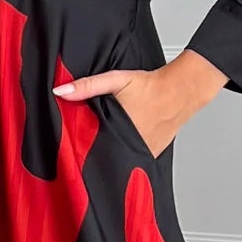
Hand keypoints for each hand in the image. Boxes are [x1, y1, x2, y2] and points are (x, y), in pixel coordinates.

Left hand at [53, 55, 223, 157]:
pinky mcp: (150, 156)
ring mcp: (141, 153)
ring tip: (102, 147)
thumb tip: (61, 91)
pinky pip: (132, 160)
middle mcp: (129, 146)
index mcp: (116, 130)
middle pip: (102, 156)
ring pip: (117, 161)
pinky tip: (120, 146)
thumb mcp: (116, 80)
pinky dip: (124, 156)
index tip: (68, 148)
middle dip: (92, 153)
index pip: (89, 148)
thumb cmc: (150, 86)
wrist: (181, 91)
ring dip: (109, 156)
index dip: (77, 148)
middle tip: (86, 146)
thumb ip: (87, 86)